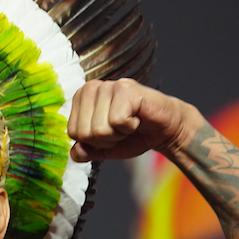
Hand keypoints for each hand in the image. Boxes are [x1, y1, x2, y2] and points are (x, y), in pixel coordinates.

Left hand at [67, 79, 198, 161]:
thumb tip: (75, 152)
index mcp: (80, 99)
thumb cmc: (134, 135)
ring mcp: (108, 85)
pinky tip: (136, 118)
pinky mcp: (126, 88)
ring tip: (129, 123)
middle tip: (121, 129)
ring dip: (118, 133)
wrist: (164, 130)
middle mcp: (91, 88)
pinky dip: (129, 127)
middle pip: (84, 132)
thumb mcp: (105, 148)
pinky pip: (116, 120)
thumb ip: (87, 151)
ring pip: (99, 128)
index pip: (73, 132)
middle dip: (106, 139)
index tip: (110, 132)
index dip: (94, 142)